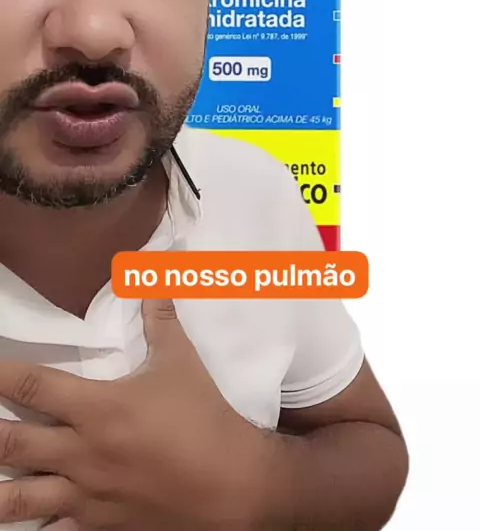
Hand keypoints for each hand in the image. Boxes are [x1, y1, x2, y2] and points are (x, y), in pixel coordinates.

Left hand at [0, 300, 274, 528]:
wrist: (232, 484)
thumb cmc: (203, 417)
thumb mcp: (181, 362)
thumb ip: (160, 319)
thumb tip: (154, 278)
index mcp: (97, 408)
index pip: (32, 386)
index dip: (0, 375)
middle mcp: (81, 453)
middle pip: (10, 443)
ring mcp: (85, 494)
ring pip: (18, 498)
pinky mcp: (97, 526)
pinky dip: (33, 524)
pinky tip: (21, 519)